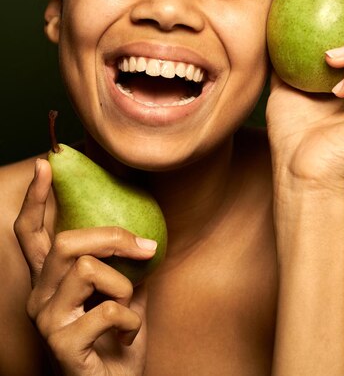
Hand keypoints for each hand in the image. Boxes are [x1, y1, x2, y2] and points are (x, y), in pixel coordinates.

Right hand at [14, 158, 154, 375]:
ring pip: (87, 268)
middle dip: (113, 237)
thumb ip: (124, 261)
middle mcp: (40, 296)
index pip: (32, 232)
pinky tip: (127, 335)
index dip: (36, 198)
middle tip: (145, 247)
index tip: (46, 164)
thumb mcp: (125, 291)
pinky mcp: (61, 345)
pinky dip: (131, 319)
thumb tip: (143, 224)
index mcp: (52, 280)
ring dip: (124, 284)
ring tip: (128, 306)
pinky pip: (107, 309)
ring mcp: (47, 321)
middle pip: (67, 242)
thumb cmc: (118, 341)